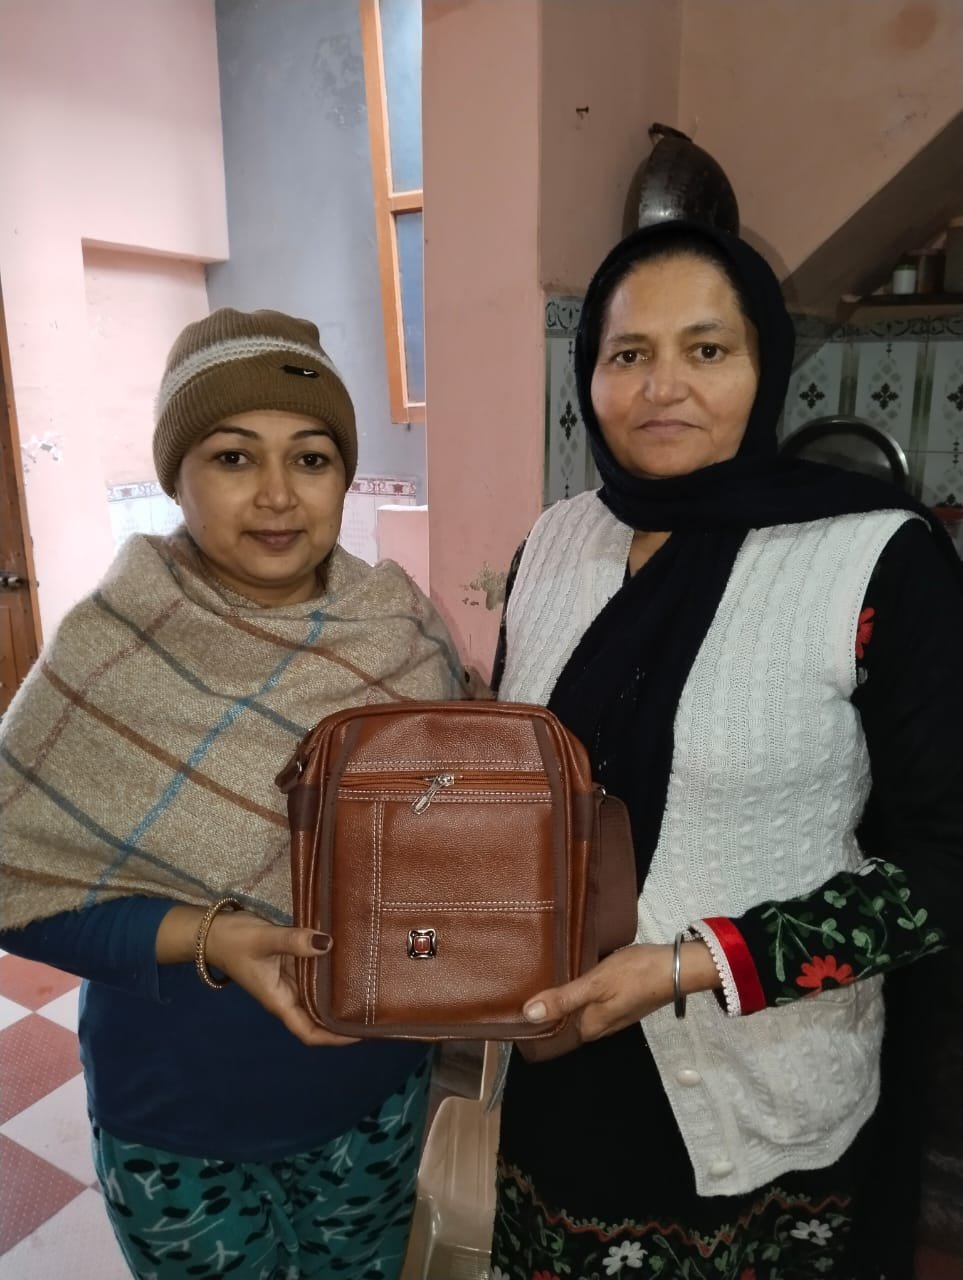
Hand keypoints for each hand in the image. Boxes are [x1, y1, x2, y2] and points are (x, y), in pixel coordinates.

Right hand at [156, 904, 357, 1047]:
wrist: (213, 930)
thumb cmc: (234, 942)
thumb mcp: (264, 941)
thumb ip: (293, 941)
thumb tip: (327, 943)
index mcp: (280, 1001)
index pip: (310, 1032)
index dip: (335, 1038)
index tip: (362, 1033)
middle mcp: (288, 994)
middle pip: (320, 1016)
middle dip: (345, 1017)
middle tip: (377, 1008)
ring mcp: (291, 978)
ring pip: (320, 993)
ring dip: (341, 993)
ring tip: (372, 986)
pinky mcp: (292, 961)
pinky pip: (316, 970)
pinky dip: (332, 969)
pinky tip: (351, 959)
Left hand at [521, 941, 719, 1042]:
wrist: (678, 967)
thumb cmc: (635, 975)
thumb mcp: (595, 984)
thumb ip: (563, 1000)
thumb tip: (528, 1016)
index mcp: (591, 1027)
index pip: (554, 1033)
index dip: (535, 1022)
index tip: (512, 1006)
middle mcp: (599, 1025)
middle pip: (566, 1020)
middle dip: (547, 1007)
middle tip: (521, 985)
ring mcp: (612, 1012)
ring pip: (578, 1009)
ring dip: (562, 997)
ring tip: (539, 976)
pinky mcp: (620, 998)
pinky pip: (591, 998)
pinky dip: (578, 989)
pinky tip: (570, 972)